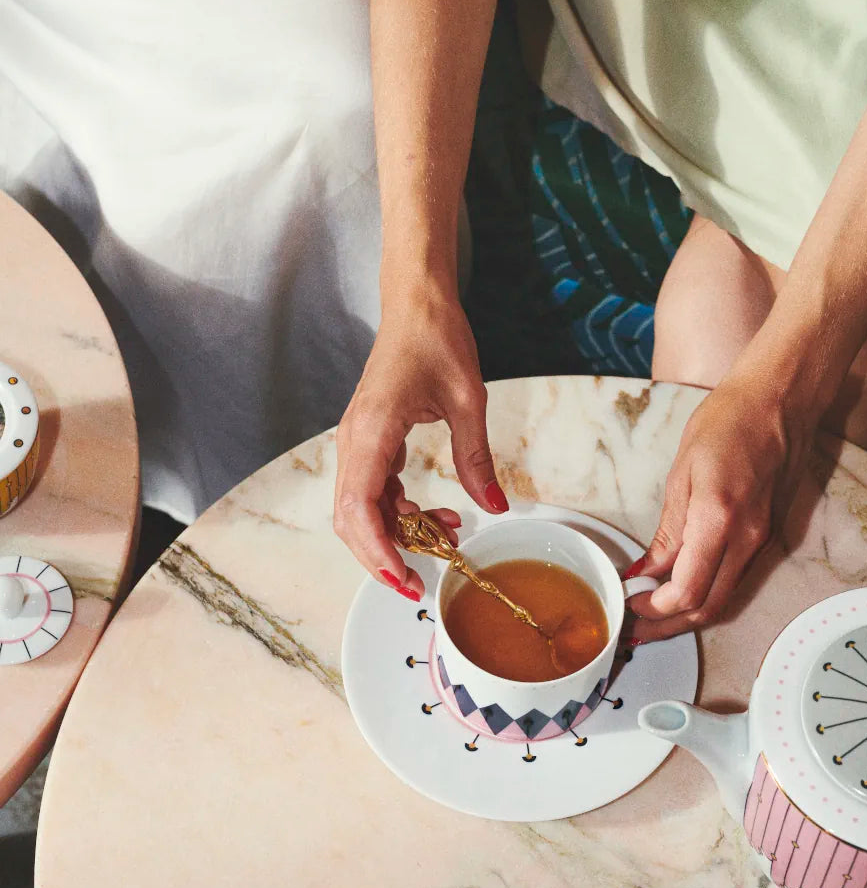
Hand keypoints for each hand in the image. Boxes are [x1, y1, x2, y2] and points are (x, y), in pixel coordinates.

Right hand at [334, 288, 508, 597]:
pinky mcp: (369, 439)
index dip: (377, 551)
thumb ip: (476, 457)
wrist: (417, 305)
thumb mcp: (468, 400)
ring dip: (396, 531)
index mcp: (372, 431)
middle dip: (382, 555)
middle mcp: (355, 440)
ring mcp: (358, 441)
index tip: (405, 578)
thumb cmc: (437, 340)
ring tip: (446, 533)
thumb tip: (495, 506)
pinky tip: (432, 513)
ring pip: (361, 507)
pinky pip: (373, 488)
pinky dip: (397, 510)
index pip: (359, 508)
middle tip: (420, 582)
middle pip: (351, 518)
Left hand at [626, 369, 816, 643]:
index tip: (630, 604)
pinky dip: (707, 594)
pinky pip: (736, 580)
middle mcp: (748, 539)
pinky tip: (681, 589)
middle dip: (666, 627)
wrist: (780, 401)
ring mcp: (763, 541)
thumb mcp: (683, 472)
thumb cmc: (730, 422)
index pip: (688, 592)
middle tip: (633, 628)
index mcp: (720, 519)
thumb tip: (647, 570)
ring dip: (686, 616)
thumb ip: (668, 530)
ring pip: (724, 600)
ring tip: (650, 615)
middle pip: (708, 609)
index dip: (655, 610)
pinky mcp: (769, 537)